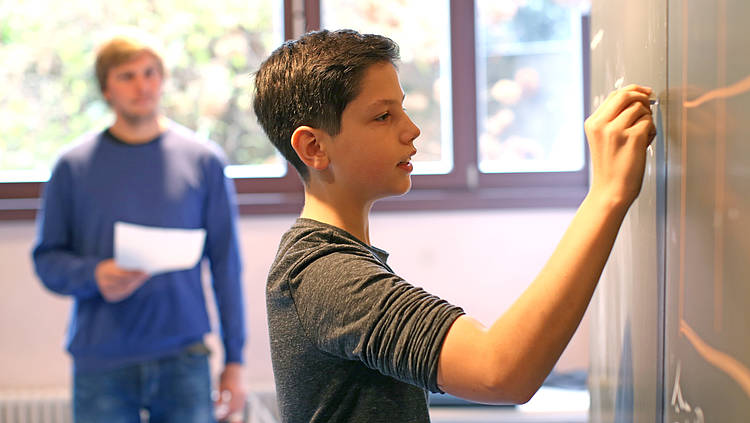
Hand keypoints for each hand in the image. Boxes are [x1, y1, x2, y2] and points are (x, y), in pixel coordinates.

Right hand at [94, 259, 148, 301]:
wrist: (96, 276)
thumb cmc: (110, 267)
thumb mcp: (114, 264)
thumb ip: (124, 265)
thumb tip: (141, 264)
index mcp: (103, 272)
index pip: (121, 274)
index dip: (133, 273)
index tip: (144, 270)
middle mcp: (103, 283)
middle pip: (124, 282)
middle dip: (136, 278)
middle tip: (146, 274)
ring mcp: (106, 291)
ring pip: (124, 288)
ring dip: (135, 283)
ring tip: (144, 278)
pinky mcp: (109, 297)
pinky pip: (123, 294)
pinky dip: (131, 288)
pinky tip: (138, 283)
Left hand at [214, 363, 245, 421]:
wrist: (235, 366)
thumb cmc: (226, 375)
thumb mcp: (220, 385)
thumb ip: (219, 397)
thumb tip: (216, 407)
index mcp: (235, 392)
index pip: (230, 408)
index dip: (224, 414)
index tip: (217, 416)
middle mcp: (241, 393)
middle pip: (235, 409)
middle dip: (228, 414)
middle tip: (220, 416)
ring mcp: (244, 393)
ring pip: (239, 407)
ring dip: (232, 411)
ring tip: (224, 412)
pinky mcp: (245, 393)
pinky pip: (241, 403)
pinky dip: (236, 407)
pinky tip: (230, 408)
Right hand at [584, 84, 656, 206]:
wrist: (611, 191)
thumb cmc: (611, 168)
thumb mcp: (602, 139)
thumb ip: (613, 119)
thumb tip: (635, 98)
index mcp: (592, 123)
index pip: (614, 95)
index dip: (632, 91)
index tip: (644, 92)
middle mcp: (601, 124)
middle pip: (626, 95)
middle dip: (642, 97)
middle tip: (650, 103)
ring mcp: (616, 131)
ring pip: (640, 108)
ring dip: (647, 119)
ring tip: (642, 136)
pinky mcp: (632, 138)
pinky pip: (649, 122)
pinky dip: (651, 131)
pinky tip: (645, 144)